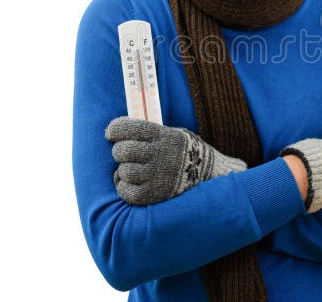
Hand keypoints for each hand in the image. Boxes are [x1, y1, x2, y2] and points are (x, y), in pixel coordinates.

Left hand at [105, 117, 247, 204]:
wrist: (209, 175)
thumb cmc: (184, 152)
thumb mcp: (173, 134)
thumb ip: (150, 133)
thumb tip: (121, 132)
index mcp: (162, 135)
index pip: (127, 128)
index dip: (114, 130)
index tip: (111, 134)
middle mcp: (159, 154)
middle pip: (122, 151)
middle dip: (120, 151)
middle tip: (126, 154)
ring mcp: (156, 175)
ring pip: (123, 171)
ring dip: (125, 170)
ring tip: (135, 170)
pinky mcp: (154, 194)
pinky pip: (126, 191)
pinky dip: (125, 187)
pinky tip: (133, 184)